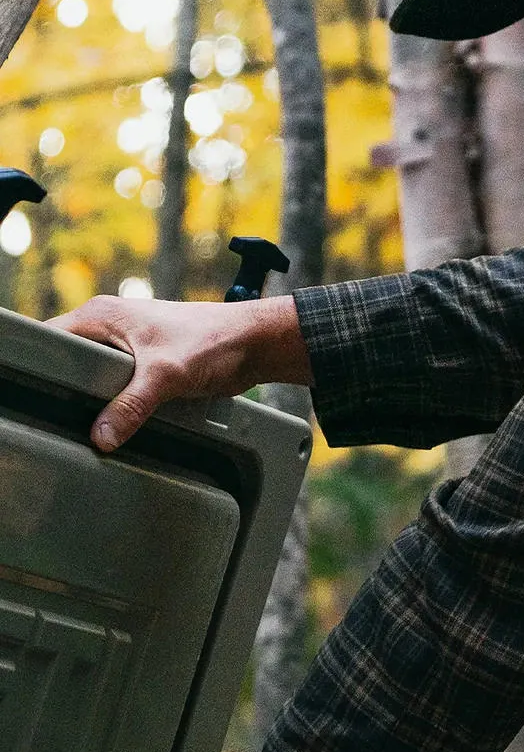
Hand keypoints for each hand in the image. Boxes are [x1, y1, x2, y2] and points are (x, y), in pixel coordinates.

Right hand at [48, 293, 311, 451]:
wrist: (255, 345)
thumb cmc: (215, 339)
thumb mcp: (165, 374)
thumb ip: (131, 405)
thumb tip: (102, 436)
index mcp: (101, 315)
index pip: (50, 338)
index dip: (41, 366)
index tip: (40, 396)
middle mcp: (110, 328)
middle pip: (69, 363)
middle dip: (69, 390)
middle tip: (66, 417)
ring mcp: (128, 348)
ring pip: (96, 380)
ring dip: (97, 401)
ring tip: (90, 423)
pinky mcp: (147, 367)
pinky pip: (120, 389)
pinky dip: (120, 404)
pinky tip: (118, 423)